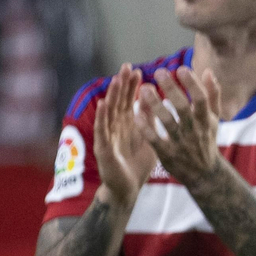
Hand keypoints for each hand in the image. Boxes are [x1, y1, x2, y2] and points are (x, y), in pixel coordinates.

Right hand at [92, 65, 156, 207]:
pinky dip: (102, 117)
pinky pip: (102, 130)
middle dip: (121, 85)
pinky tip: (103, 104)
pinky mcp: (103, 148)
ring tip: (115, 80)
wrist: (128, 189)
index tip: (136, 71)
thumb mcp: (148, 138)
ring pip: (109, 113)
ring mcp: (107, 137)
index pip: (128, 101)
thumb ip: (149, 119)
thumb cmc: (138, 164)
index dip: (131, 87)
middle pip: (117, 102)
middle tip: (125, 67)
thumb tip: (154, 98)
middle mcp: (115, 127)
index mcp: (127, 124)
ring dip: (111, 96)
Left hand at [137, 66, 223, 188]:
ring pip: (167, 122)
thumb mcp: (213, 119)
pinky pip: (155, 140)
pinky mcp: (167, 154)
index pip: (201, 99)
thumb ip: (212, 95)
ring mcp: (181, 143)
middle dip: (172, 89)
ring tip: (144, 88)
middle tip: (159, 72)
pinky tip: (136, 114)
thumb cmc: (206, 140)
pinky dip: (146, 128)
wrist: (204, 174)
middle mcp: (194, 130)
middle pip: (183, 108)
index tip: (181, 69)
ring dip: (155, 105)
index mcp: (205, 120)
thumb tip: (209, 71)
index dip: (192, 84)